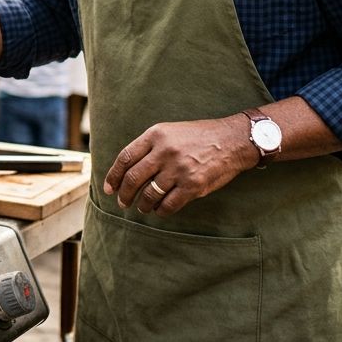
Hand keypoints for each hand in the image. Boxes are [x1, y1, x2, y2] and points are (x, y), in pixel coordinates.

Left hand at [102, 115, 255, 216]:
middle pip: (133, 178)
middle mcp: (165, 151)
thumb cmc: (198, 136)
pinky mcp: (193, 185)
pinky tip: (159, 210)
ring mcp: (179, 169)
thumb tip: (126, 170)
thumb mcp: (170, 131)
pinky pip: (169, 204)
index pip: (125, 158)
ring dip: (142, 205)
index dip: (113, 176)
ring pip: (149, 194)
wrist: (232, 140)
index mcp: (156, 134)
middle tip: (123, 203)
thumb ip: (149, 147)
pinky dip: (161, 210)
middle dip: (124, 194)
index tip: (109, 188)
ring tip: (142, 207)